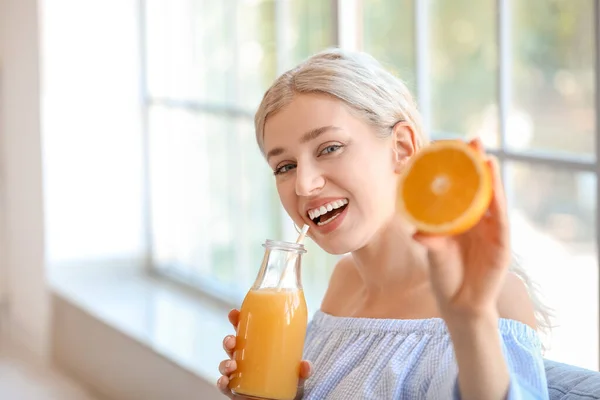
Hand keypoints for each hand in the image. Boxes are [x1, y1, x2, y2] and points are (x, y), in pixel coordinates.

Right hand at [216, 309, 312, 398]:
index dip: (236, 321)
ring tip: (232, 365)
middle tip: (232, 340)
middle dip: (228, 340)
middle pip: (231, 346)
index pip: (243, 331)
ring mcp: (238, 375)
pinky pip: (224, 386)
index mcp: (256, 348)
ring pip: (225, 365)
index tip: (234, 313)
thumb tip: (306, 365)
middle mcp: (244, 360)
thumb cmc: (285, 382)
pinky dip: (221, 383)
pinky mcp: (235, 390)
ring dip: (225, 363)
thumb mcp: (296, 374)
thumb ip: (301, 370)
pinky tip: (224, 380)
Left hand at [413, 138, 509, 322]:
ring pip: (493, 200)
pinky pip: (500, 222)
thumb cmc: (445, 275)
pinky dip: (498, 205)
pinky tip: (494, 190)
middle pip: (480, 187)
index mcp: (461, 219)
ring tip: (486, 159)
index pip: (463, 188)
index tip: (454, 145)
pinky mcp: (501, 246)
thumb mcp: (435, 253)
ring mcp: (492, 232)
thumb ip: (430, 241)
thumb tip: (417, 232)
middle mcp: (479, 221)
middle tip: (473, 141)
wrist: (459, 305)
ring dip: (491, 179)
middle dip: (479, 164)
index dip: (461, 168)